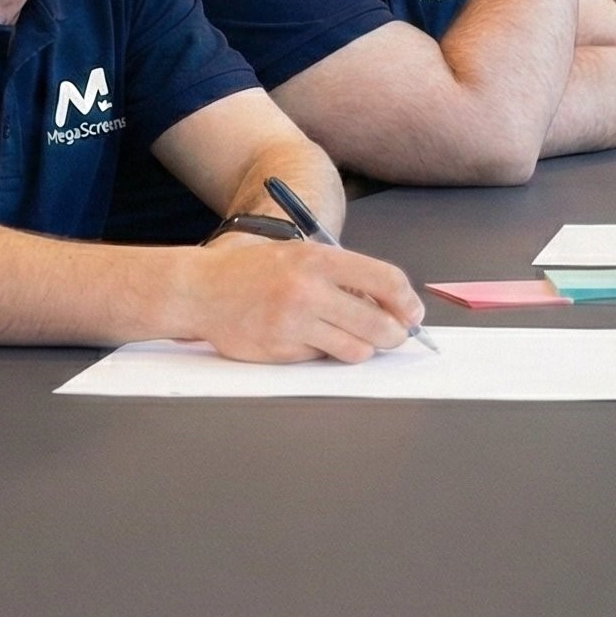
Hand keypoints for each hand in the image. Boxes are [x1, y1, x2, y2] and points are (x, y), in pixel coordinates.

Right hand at [188, 233, 424, 363]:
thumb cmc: (257, 271)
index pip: (385, 280)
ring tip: (348, 334)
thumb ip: (344, 278)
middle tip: (395, 334)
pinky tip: (304, 336)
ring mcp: (293, 324)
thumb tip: (388, 307)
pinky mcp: (279, 352)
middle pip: (379, 324)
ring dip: (361, 347)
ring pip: (355, 349)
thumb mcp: (303, 257)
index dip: (407, 302)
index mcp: (319, 260)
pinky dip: (322, 352)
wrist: (201, 290)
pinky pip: (320, 359)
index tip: (414, 313)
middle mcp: (308, 291)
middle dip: (395, 334)